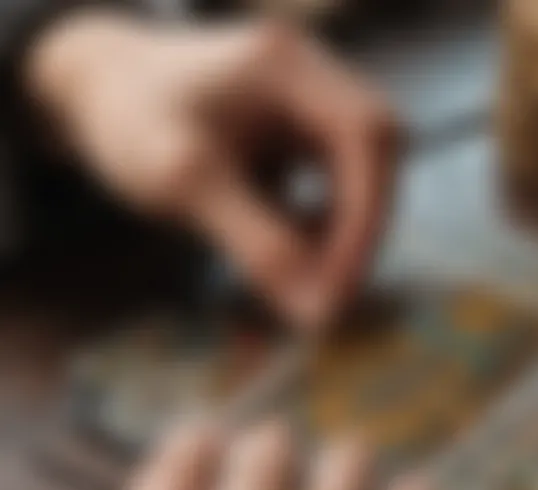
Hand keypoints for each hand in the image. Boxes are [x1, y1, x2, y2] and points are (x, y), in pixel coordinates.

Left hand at [25, 14, 401, 327]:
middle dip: (360, 231)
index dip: (368, 215)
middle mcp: (311, 76)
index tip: (342, 284)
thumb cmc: (130, 124)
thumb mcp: (186, 182)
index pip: (366, 135)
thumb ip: (255, 242)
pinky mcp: (299, 132)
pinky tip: (297, 252)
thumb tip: (319, 312)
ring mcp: (309, 102)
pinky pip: (336, 185)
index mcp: (286, 64)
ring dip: (345, 235)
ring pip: (361, 175)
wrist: (97, 94)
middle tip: (335, 297)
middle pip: (376, 154)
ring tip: (312, 283)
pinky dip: (326, 227)